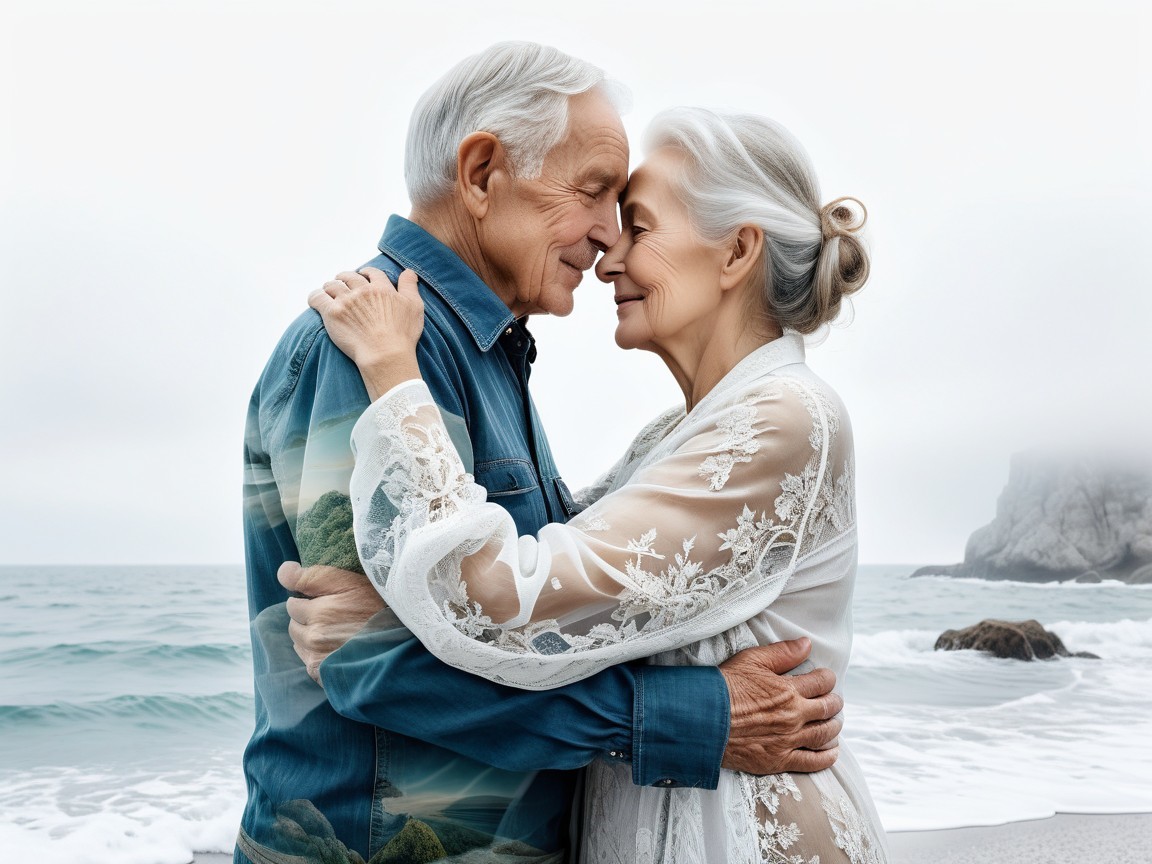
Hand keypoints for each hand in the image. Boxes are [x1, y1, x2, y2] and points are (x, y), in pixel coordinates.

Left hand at [278, 561, 385, 684]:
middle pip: (294, 622)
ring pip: (299, 641)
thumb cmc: (379, 610)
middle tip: (334, 616)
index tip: (325, 599)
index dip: (310, 599)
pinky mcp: (319, 673)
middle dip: (307, 617)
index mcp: (319, 611)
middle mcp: (314, 635)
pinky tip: (336, 649)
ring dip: (309, 636)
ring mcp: (316, 657)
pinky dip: (316, 654)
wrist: (398, 647)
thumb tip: (284, 570)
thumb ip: (313, 576)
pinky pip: (306, 659)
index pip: (293, 602)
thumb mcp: (351, 583)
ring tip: (336, 633)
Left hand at [308, 267, 423, 379]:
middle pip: (349, 277)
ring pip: (332, 285)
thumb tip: (409, 272)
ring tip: (328, 293)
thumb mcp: (414, 307)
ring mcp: (346, 301)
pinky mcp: (332, 313)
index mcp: (382, 288)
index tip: (362, 276)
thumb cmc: (402, 335)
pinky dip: (315, 297)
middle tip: (342, 284)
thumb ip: (409, 287)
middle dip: (345, 278)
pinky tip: (315, 300)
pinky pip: (317, 298)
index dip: (366, 273)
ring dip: (330, 287)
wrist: (385, 354)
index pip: (371, 273)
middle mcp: (363, 291)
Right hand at [719, 637, 843, 773]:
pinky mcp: (780, 760)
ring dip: (834, 726)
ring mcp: (789, 740)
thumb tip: (807, 644)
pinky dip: (827, 756)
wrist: (703, 720)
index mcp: (789, 690)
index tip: (825, 678)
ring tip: (834, 722)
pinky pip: (813, 762)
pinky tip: (831, 750)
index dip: (827, 678)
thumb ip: (782, 653)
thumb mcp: (751, 660)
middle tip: (833, 700)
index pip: (822, 682)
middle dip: (834, 701)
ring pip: (825, 734)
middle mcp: (794, 716)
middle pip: (828, 708)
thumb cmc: (724, 687)